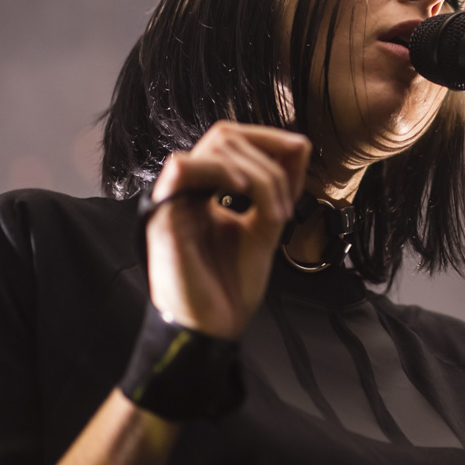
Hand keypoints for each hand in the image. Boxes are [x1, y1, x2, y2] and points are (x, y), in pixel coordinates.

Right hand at [145, 121, 310, 338]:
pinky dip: (222, 172)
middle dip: (267, 152)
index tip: (300, 148)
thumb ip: (277, 189)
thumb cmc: (230, 286)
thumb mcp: (266, 227)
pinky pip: (186, 171)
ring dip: (257, 172)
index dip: (268, 137)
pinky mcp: (164, 216)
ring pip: (214, 149)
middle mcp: (187, 190)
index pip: (232, 140)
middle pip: (224, 135)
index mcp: (206, 190)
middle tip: (286, 196)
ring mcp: (174, 200)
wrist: (213, 328)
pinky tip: (244, 192)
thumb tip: (299, 145)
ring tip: (275, 211)